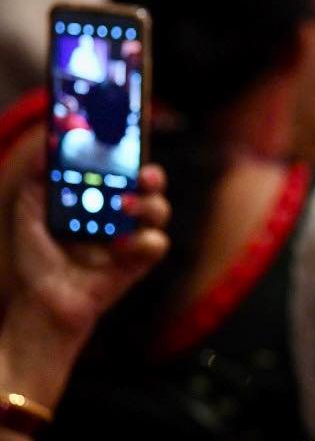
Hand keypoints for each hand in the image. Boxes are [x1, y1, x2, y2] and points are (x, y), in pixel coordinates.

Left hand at [10, 162, 169, 346]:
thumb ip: (37, 182)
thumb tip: (47, 149)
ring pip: (160, 210)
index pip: (123, 167)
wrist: (43, 299)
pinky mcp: (140, 261)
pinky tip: (118, 246)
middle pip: (151, 185)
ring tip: (125, 207)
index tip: (127, 141)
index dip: (131, 153)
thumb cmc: (37, 257)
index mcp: (99, 196)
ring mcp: (133, 236)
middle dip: (152, 176)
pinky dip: (142, 241)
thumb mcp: (28, 214)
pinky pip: (156, 243)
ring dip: (148, 205)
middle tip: (141, 175)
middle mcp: (121, 213)